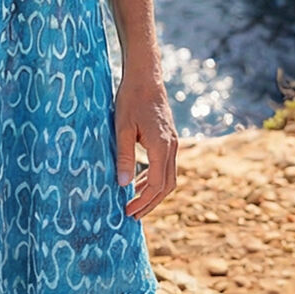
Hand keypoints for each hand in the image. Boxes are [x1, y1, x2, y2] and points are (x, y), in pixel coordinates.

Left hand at [116, 75, 179, 218]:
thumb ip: (125, 157)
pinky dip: (154, 179)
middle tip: (132, 215)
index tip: (127, 211)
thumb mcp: (122, 129)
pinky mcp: (169, 139)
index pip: (157, 183)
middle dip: (151, 203)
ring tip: (135, 203)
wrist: (146, 78)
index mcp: (162, 146)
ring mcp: (173, 143)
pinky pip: (166, 166)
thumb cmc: (131, 100)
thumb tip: (123, 185)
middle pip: (167, 184)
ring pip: (169, 177)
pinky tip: (138, 182)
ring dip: (153, 193)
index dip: (143, 201)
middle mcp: (172, 146)